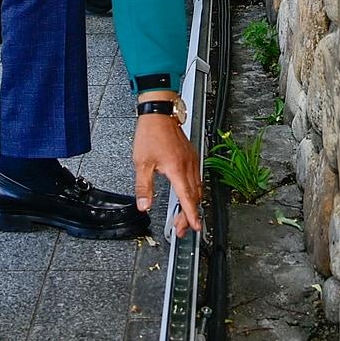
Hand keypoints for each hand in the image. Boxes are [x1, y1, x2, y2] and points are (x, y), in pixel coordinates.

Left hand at [133, 96, 202, 237]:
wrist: (159, 113)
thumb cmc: (151, 133)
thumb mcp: (141, 163)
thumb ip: (144, 187)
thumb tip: (144, 205)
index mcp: (177, 169)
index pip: (187, 198)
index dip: (191, 215)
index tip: (194, 226)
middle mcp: (188, 165)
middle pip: (194, 196)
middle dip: (190, 214)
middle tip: (182, 227)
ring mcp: (191, 160)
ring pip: (198, 187)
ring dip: (192, 204)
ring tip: (184, 215)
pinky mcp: (191, 156)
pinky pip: (197, 178)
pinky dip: (194, 191)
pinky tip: (187, 193)